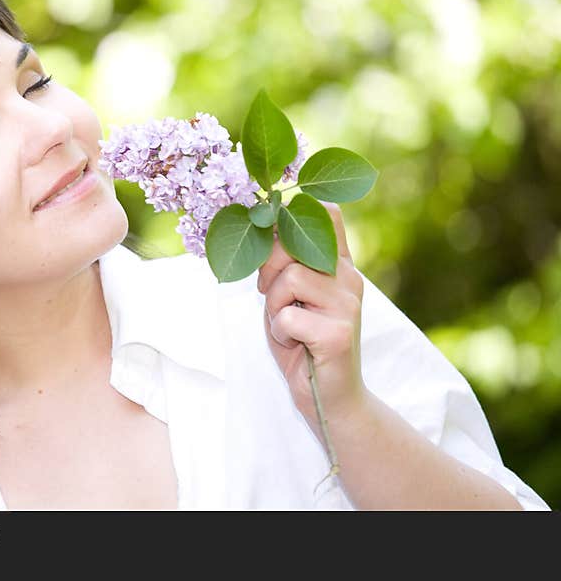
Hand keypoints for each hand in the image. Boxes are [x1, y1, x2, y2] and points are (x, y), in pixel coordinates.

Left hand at [257, 201, 366, 433]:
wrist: (331, 398)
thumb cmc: (303, 343)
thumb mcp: (291, 296)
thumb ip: (285, 263)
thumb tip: (260, 226)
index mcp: (339, 265)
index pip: (326, 212)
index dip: (290, 215)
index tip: (272, 241)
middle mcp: (349, 279)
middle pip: (291, 244)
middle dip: (268, 271)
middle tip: (274, 299)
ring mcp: (347, 305)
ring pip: (289, 278)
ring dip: (274, 306)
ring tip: (287, 326)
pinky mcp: (338, 334)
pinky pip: (288, 317)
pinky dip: (279, 332)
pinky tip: (294, 344)